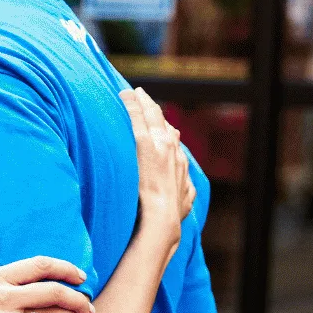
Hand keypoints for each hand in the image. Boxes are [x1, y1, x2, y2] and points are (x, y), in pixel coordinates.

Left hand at [120, 87, 193, 252]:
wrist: (163, 219)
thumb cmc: (170, 216)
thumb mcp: (184, 200)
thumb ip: (185, 187)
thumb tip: (188, 183)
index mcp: (179, 161)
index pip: (170, 137)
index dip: (163, 126)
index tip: (157, 118)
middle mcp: (172, 149)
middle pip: (162, 122)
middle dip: (152, 107)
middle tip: (142, 95)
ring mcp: (159, 144)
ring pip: (151, 116)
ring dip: (142, 102)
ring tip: (133, 93)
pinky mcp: (145, 143)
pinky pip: (137, 118)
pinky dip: (132, 104)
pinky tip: (124, 95)